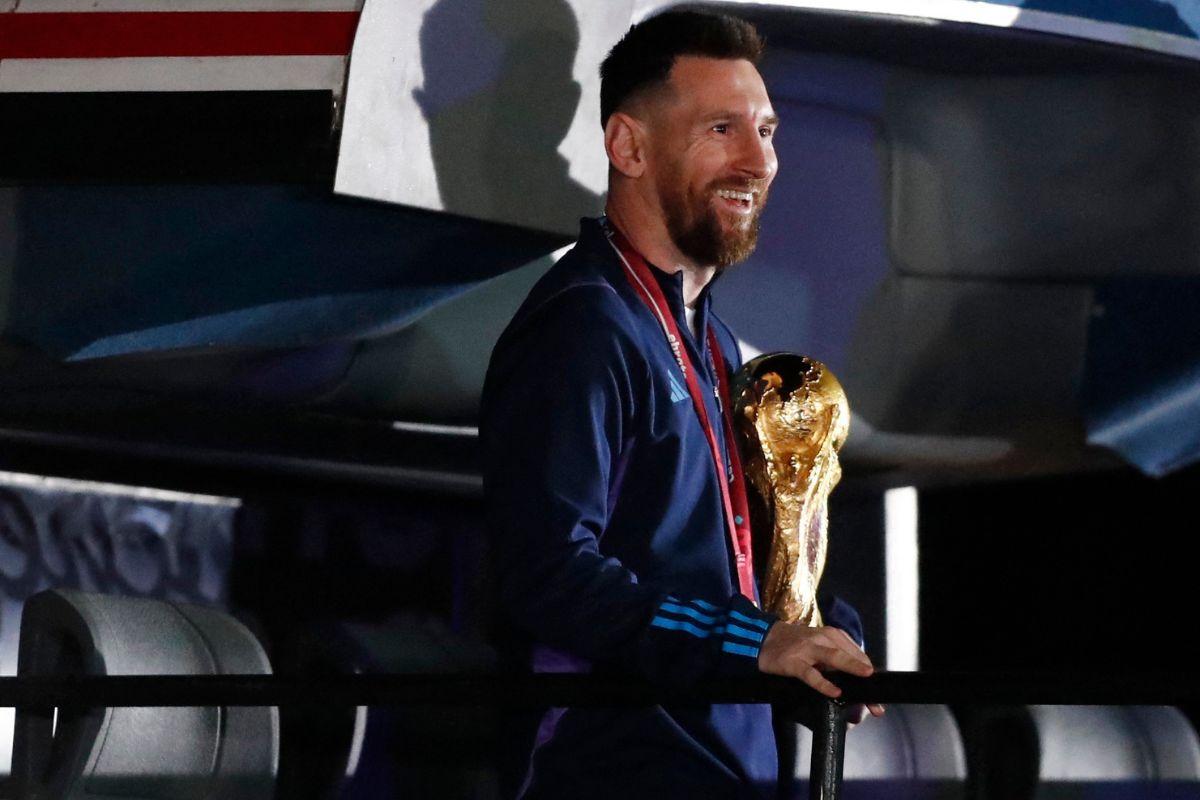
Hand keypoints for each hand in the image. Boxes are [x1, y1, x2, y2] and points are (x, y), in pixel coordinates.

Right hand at [757, 622, 884, 720]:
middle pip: (850, 657)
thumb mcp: (820, 645)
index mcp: (834, 635)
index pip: (857, 654)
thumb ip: (839, 656)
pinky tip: (835, 692)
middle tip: (876, 703)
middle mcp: (824, 638)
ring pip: (834, 658)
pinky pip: (811, 674)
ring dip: (851, 670)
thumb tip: (861, 677)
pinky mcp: (794, 662)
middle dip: (865, 677)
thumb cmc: (797, 644)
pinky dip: (824, 683)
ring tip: (865, 685)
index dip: (869, 672)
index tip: (878, 690)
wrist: (765, 638)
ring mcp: (808, 649)